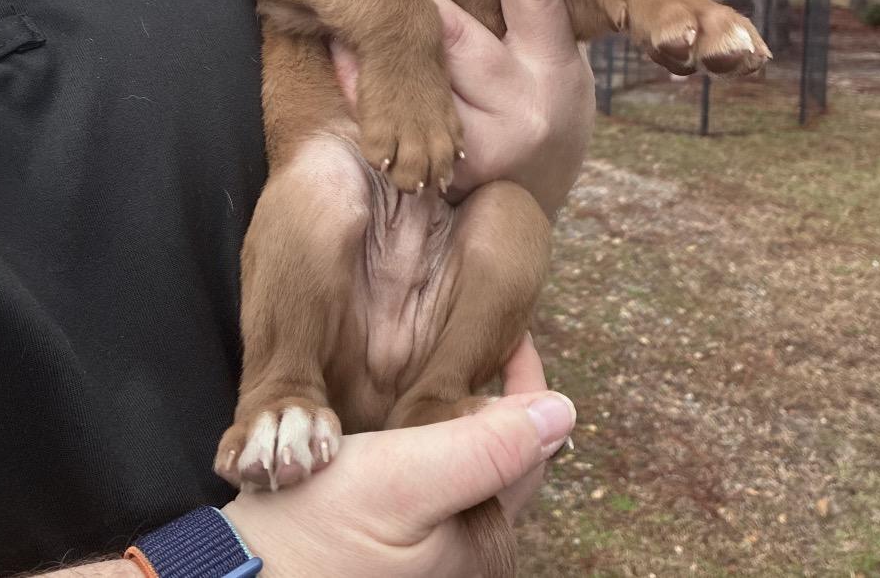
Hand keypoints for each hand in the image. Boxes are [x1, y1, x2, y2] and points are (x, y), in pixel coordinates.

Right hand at [222, 336, 575, 577]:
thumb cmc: (315, 533)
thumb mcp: (409, 480)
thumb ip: (489, 447)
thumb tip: (564, 413)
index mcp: (484, 536)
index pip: (531, 443)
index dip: (527, 380)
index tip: (511, 329)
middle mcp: (466, 549)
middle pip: (502, 455)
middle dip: (497, 396)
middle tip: (476, 335)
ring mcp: (429, 550)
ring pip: (466, 463)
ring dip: (463, 414)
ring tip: (444, 362)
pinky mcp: (393, 544)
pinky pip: (430, 478)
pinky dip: (431, 437)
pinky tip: (406, 414)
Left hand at [334, 0, 594, 216]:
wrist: (538, 198)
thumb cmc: (547, 114)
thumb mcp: (558, 61)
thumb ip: (530, 13)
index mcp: (557, 66)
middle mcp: (524, 104)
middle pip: (456, 34)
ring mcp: (487, 142)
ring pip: (420, 74)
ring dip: (377, 36)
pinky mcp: (451, 171)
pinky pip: (400, 116)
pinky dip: (369, 85)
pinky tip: (341, 53)